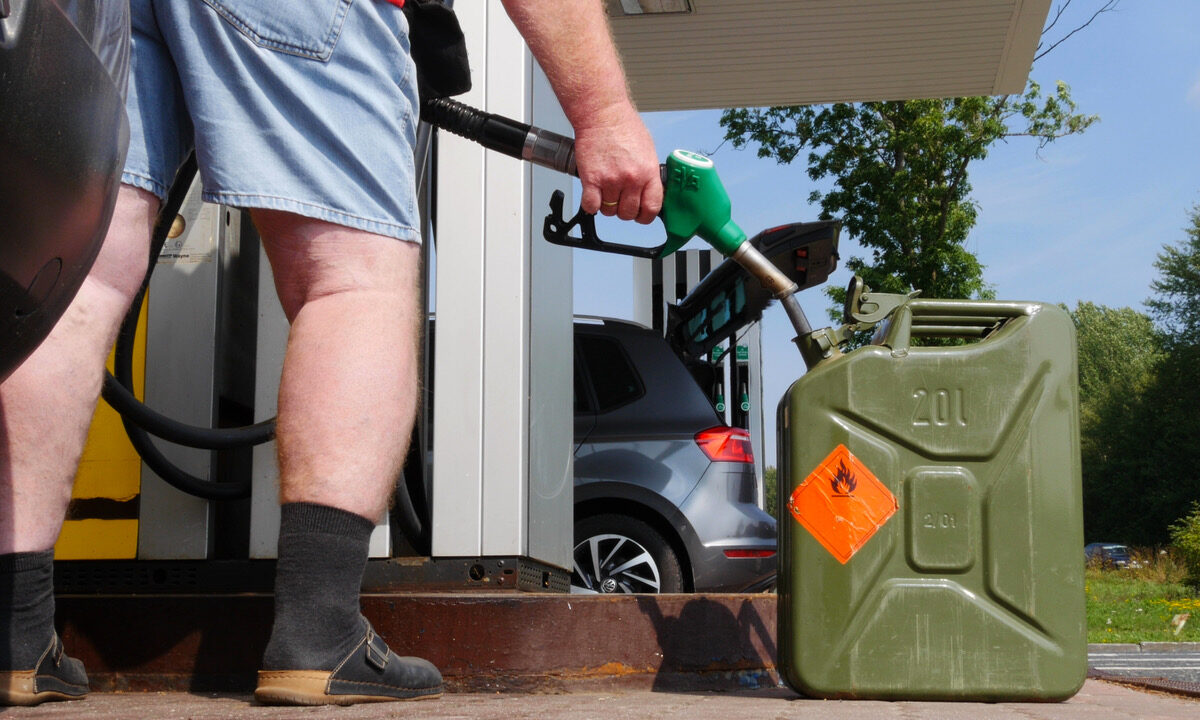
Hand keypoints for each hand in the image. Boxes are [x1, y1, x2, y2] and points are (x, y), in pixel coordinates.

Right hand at [573, 110, 662, 224]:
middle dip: (624, 210)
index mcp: (648, 172)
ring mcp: (611, 180)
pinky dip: (591, 205)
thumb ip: (649, 174)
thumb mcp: (647, 151)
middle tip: (620, 200)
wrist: (602, 114)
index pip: (652, 208)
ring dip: (606, 205)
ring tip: (605, 191)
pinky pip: (591, 206)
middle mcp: (631, 179)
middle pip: (628, 213)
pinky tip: (593, 194)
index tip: (641, 214)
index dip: (646, 216)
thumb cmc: (623, 127)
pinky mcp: (591, 179)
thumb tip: (649, 192)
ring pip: (609, 210)